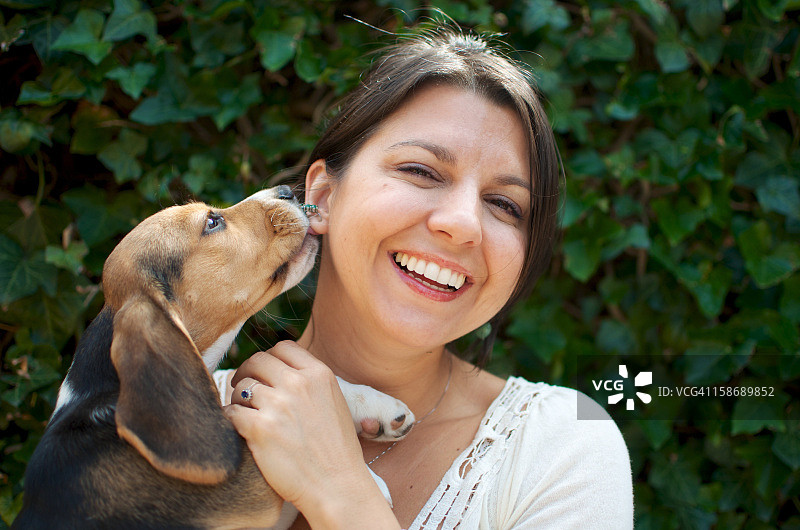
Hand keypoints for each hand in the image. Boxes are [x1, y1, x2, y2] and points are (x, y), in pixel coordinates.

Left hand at [225, 341, 396, 526]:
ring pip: (241, 387)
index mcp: (319, 374)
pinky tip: (238, 429)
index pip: (283, 347)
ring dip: (238, 399)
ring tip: (245, 414)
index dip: (269, 359)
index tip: (264, 373)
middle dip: (247, 373)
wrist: (336, 485)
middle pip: (257, 361)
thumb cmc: (336, 449)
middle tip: (244, 390)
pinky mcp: (259, 428)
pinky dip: (230, 419)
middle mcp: (298, 384)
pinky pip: (230, 411)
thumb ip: (309, 382)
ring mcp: (278, 405)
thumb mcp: (333, 401)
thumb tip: (280, 368)